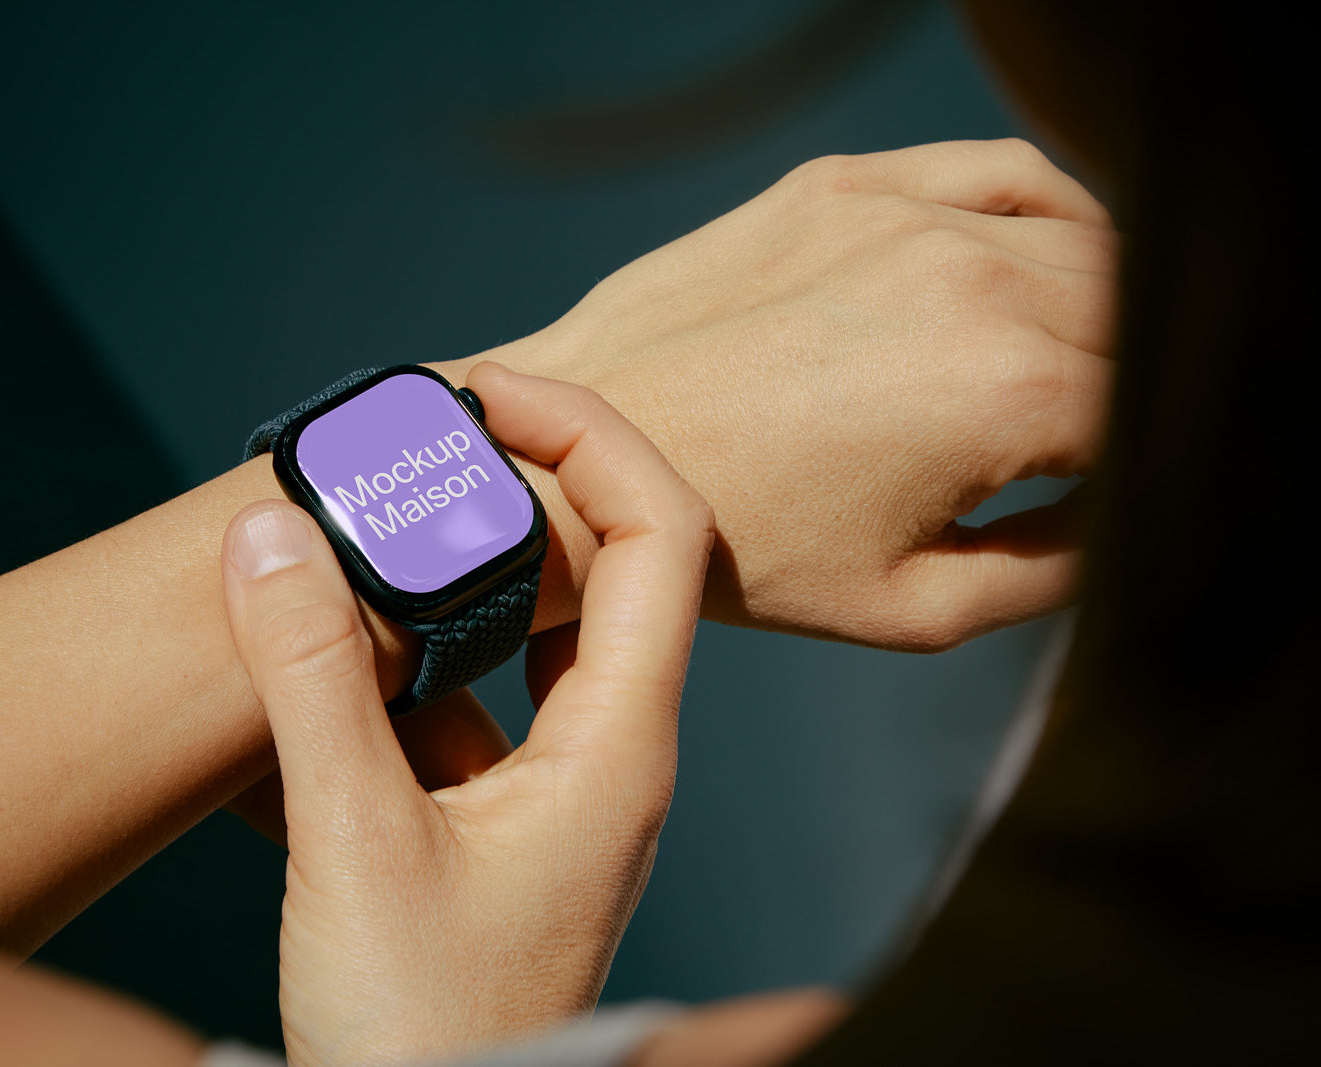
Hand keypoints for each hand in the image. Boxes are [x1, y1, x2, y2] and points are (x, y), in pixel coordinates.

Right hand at [218, 363, 711, 1065]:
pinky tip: (303, 683)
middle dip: (503, 493)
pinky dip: (389, 680)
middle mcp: (606, 753)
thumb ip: (310, 682)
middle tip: (404, 447)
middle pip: (596, 568)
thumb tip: (270, 535)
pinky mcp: (496, 826)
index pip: (661, 531)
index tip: (482, 393)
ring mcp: (554, 791)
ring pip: (515, 641)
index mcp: (618, 744)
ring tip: (341, 551)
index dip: (586, 434)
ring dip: (434, 588)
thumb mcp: (354, 843)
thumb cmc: (425, 1027)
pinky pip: (455, 714)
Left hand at [437, 138, 1116, 650]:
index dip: (1141, 471)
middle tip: (1073, 446)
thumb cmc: (739, 547)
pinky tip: (1027, 265)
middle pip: (1135, 320)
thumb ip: (1050, 574)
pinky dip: (1045, 214)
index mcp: (1006, 393)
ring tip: (1057, 368)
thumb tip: (1116, 527)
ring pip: (1086, 240)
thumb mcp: (910, 606)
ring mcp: (907, 216)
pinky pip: (1001, 171)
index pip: (1150, 417)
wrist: (590, 458)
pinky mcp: (847, 184)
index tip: (1097, 497)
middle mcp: (976, 282)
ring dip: (1100, 306)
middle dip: (1124, 390)